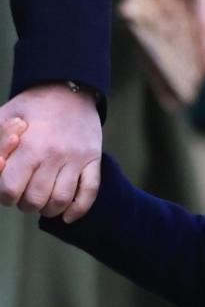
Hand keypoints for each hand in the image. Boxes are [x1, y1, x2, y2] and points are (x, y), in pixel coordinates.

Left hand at [0, 84, 102, 221]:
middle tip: (24, 195)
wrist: (69, 91)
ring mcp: (76, 158)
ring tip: (42, 203)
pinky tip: (68, 216)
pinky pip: (89, 192)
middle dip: (24, 204)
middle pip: (35, 200)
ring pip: (61, 200)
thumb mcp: (3, 118)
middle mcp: (54, 155)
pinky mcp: (93, 159)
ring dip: (48, 209)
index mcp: (29, 146)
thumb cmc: (30, 108)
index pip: (10, 190)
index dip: (4, 195)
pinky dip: (78, 209)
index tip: (7, 190)